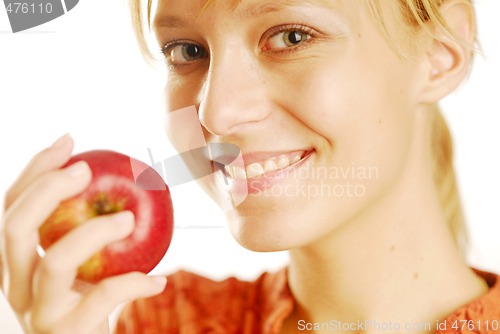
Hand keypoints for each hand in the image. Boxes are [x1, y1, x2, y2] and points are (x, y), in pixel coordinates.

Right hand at [0, 134, 166, 333]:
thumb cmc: (90, 302)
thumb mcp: (85, 263)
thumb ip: (88, 228)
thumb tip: (125, 177)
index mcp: (17, 261)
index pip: (11, 206)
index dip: (35, 170)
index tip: (69, 141)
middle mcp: (16, 285)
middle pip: (15, 228)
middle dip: (48, 190)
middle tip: (87, 169)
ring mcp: (38, 312)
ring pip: (55, 262)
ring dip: (94, 232)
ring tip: (128, 219)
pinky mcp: (67, 333)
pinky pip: (100, 299)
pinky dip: (132, 284)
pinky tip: (158, 280)